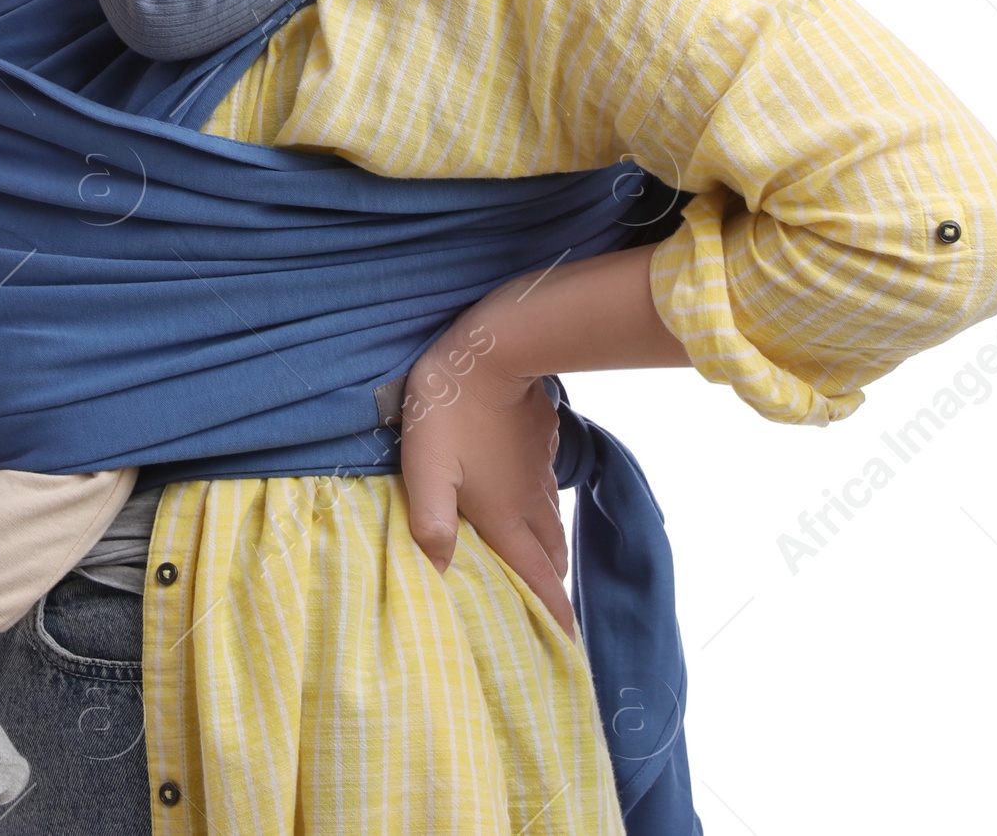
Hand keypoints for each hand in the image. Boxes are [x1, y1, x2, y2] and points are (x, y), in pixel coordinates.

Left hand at [399, 316, 575, 636]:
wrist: (492, 348)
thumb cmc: (451, 410)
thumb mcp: (426, 467)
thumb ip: (430, 522)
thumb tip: (438, 573)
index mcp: (505, 516)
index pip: (537, 579)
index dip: (553, 617)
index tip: (570, 648)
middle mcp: (530, 500)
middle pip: (550, 556)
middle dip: (550, 585)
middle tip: (545, 609)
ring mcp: (539, 468)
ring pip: (550, 520)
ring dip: (547, 547)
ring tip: (539, 563)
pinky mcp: (541, 438)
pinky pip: (544, 485)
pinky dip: (541, 506)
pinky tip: (525, 496)